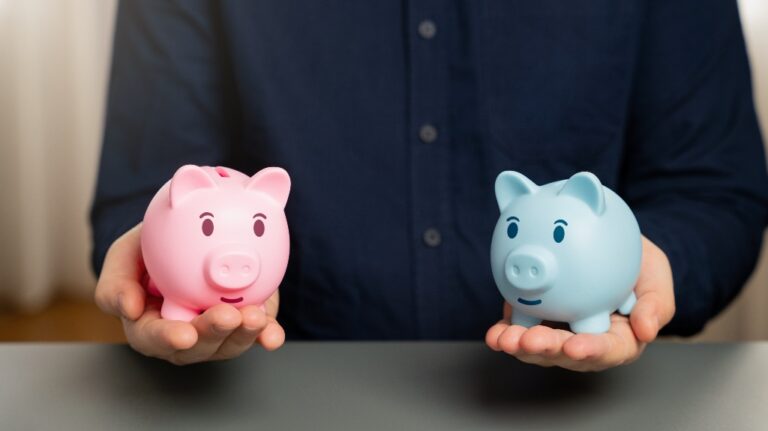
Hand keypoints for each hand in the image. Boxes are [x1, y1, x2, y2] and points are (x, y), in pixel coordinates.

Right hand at [95, 224, 284, 364]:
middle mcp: (184, 333)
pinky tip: (272, 335)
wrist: (192, 232)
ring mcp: (217, 332)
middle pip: (196, 347)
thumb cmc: (152, 247)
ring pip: (228, 344)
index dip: (168, 339)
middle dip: (213, 335)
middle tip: (226, 318)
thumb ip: (117, 279)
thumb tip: (127, 308)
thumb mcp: (125, 254)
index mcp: (148, 324)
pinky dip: (266, 335)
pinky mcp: (244, 322)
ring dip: (243, 335)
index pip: (152, 339)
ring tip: (255, 317)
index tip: (184, 335)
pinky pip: (257, 333)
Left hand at [485, 236, 674, 371]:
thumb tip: (647, 331)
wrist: (605, 241)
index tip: (576, 347)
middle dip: (547, 350)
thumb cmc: (637, 264)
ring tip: (506, 340)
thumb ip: (655, 303)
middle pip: (566, 353)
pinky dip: (505, 333)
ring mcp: (557, 330)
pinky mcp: (534, 317)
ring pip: (538, 347)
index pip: (607, 350)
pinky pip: (518, 328)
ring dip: (520, 346)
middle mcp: (585, 339)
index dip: (591, 351)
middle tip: (531, 341)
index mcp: (618, 337)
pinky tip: (495, 334)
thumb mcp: (655, 276)